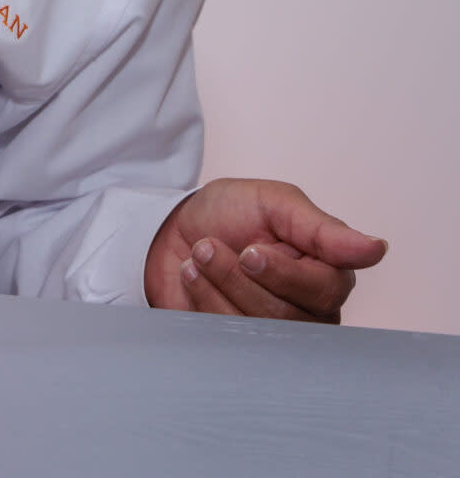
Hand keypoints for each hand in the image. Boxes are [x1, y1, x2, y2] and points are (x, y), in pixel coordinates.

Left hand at [145, 178, 386, 322]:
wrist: (171, 229)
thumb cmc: (228, 214)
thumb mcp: (272, 203)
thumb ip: (320, 228)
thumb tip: (377, 248)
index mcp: (326, 275)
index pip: (325, 290)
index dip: (283, 274)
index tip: (250, 251)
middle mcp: (309, 311)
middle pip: (286, 316)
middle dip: (237, 277)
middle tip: (208, 246)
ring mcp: (275, 334)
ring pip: (255, 331)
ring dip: (215, 286)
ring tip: (197, 258)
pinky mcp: (239, 345)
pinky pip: (226, 340)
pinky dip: (201, 303)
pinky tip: (192, 279)